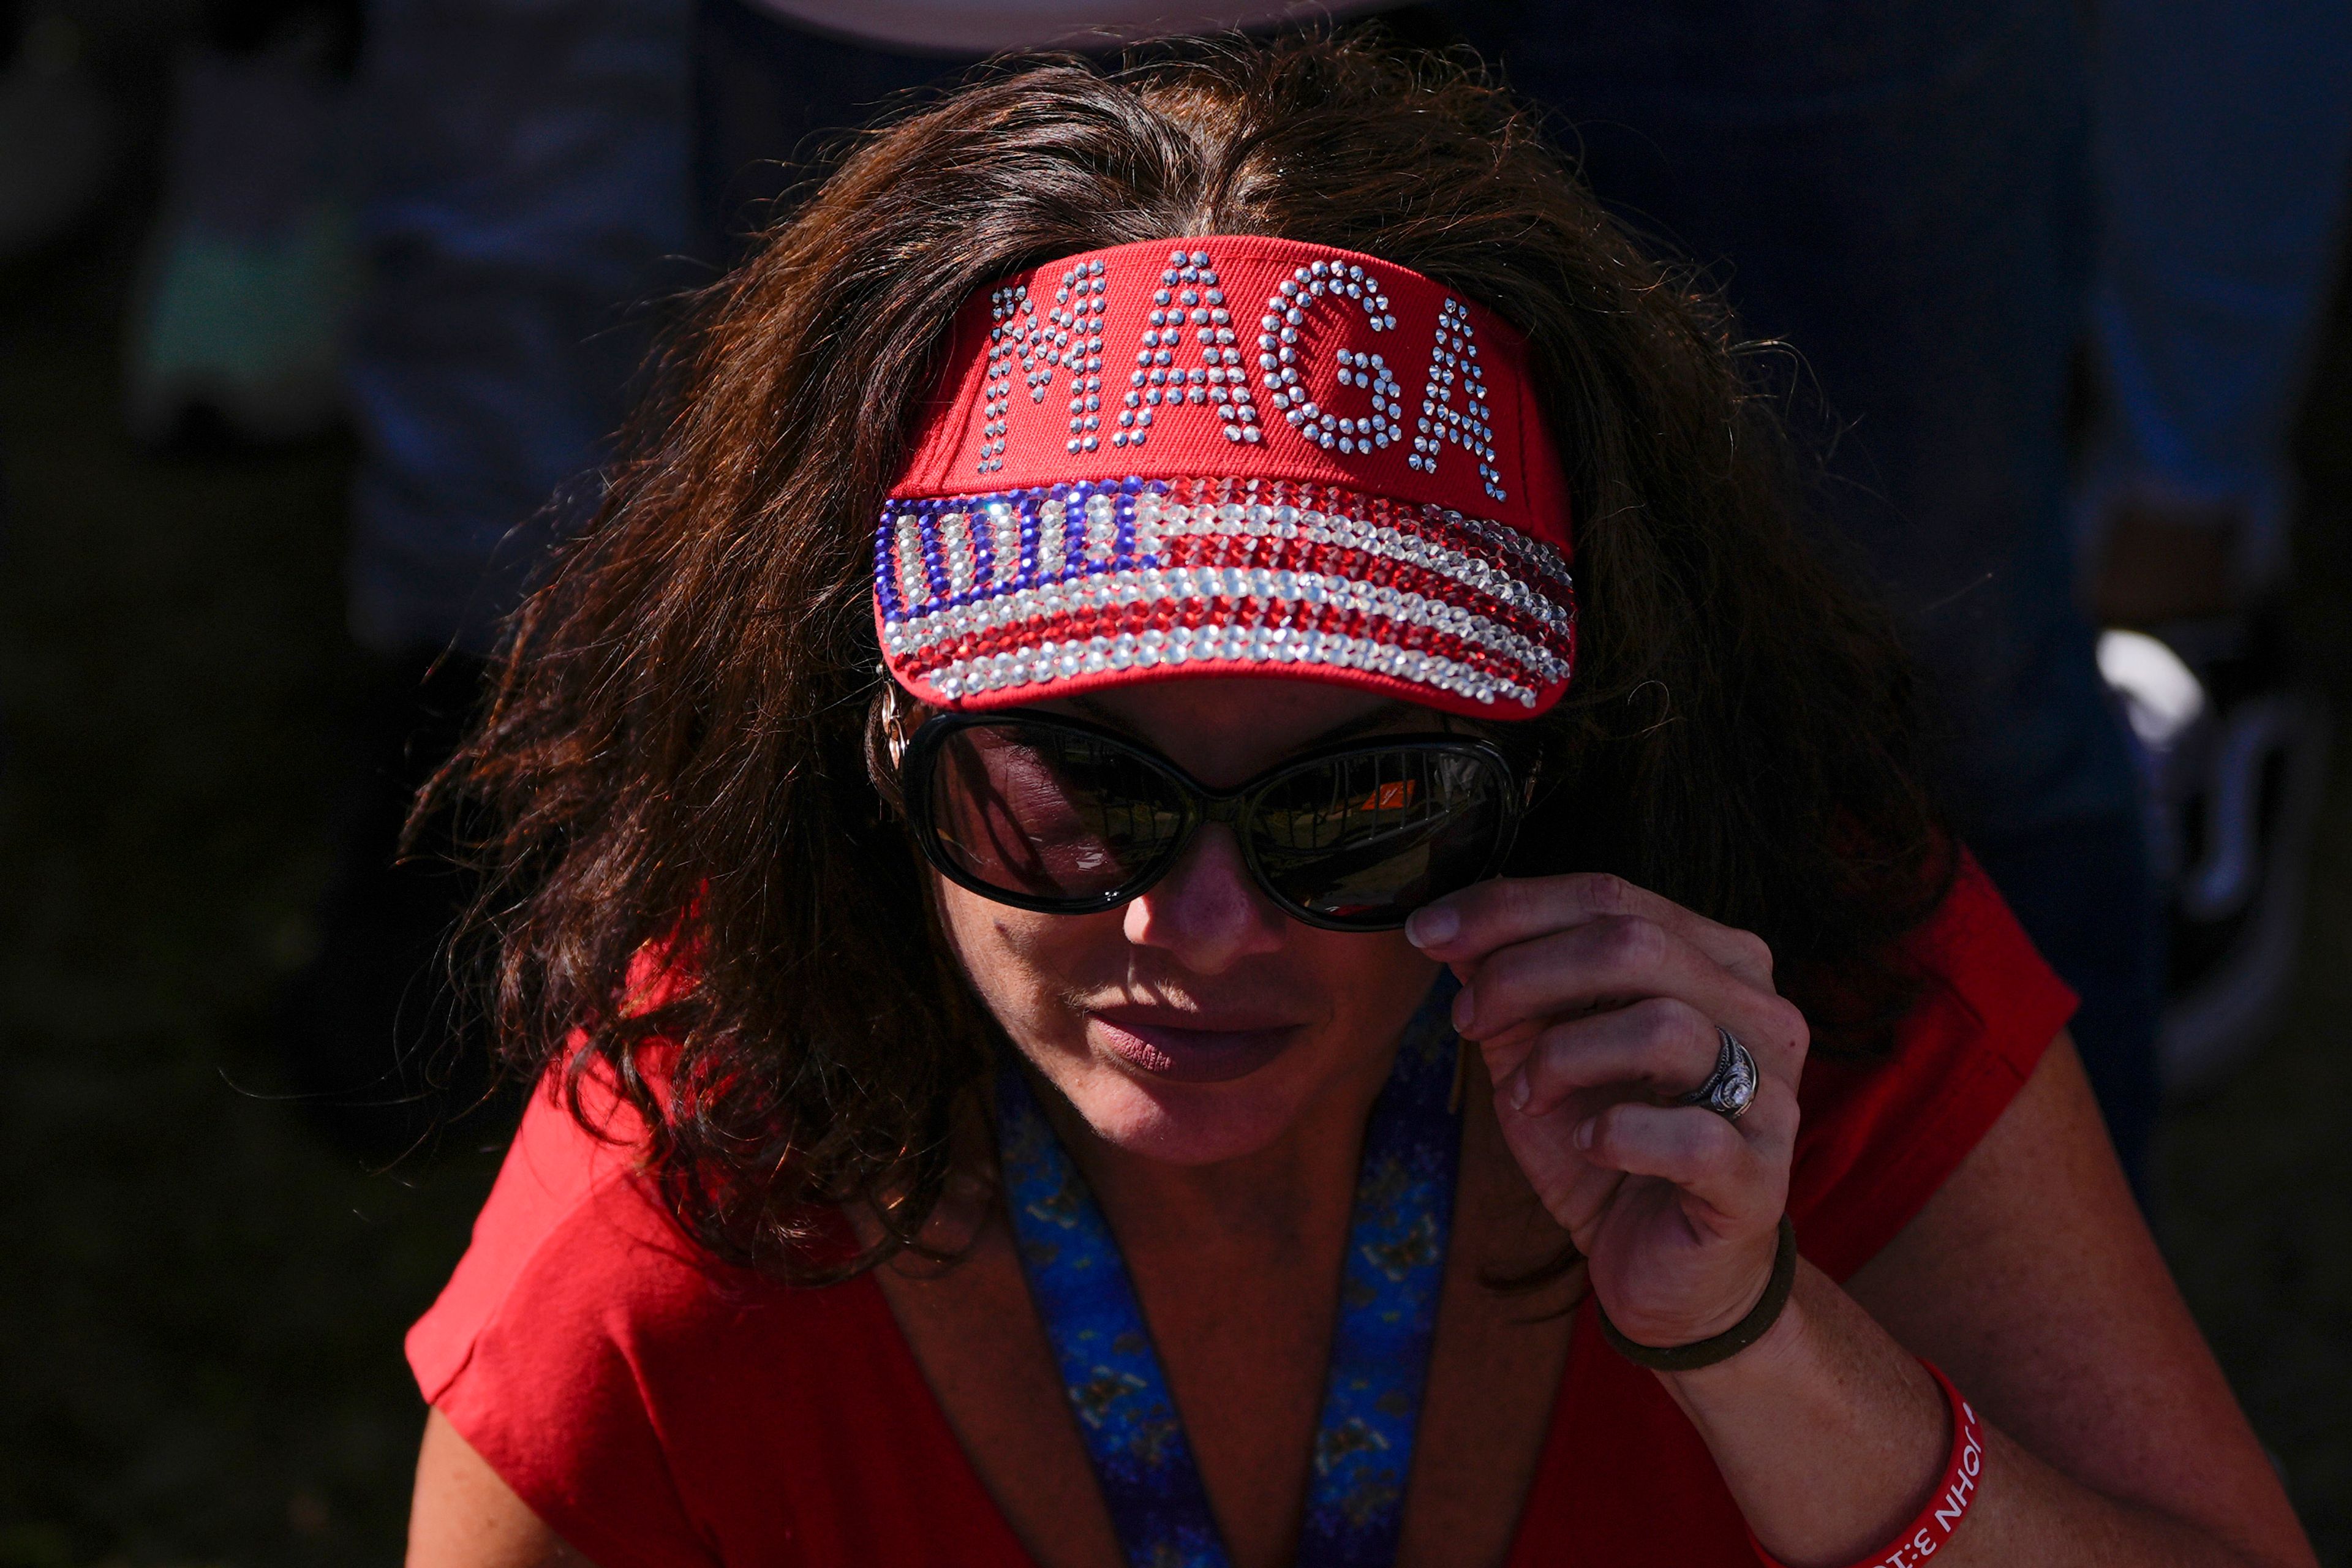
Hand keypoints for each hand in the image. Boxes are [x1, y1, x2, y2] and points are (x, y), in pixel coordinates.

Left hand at [1406, 874, 1806, 1349]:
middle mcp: (1758, 1012)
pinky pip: (1691, 1137)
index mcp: (1714, 962)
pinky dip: (1616, 1134)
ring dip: (1562, 1057)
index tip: (1426, 934)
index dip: (1507, 907)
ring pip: (1663, 1026)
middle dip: (1522, 974)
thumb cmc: (1606, 1146)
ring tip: (1526, 1096)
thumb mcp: (1541, 1051)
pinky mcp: (1759, 1179)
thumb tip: (1448, 924)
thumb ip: (1510, 984)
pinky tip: (1586, 1144)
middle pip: (1633, 943)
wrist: (1667, 1273)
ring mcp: (1771, 1095)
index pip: (1608, 895)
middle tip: (1467, 1021)